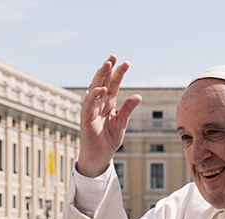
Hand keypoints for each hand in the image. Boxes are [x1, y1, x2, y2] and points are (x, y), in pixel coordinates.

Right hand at [78, 55, 141, 176]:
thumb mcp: (122, 123)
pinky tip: (102, 88)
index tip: (126, 63)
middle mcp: (99, 103)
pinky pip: (89, 104)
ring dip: (100, 76)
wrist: (100, 155)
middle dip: (108, 69)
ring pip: (95, 88)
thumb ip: (128, 109)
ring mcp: (92, 109)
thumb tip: (138, 96)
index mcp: (109, 104)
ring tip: (107, 64)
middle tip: (114, 56)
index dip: (118, 74)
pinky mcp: (86, 118)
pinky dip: (94, 95)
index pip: (114, 85)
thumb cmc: (109, 140)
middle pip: (103, 82)